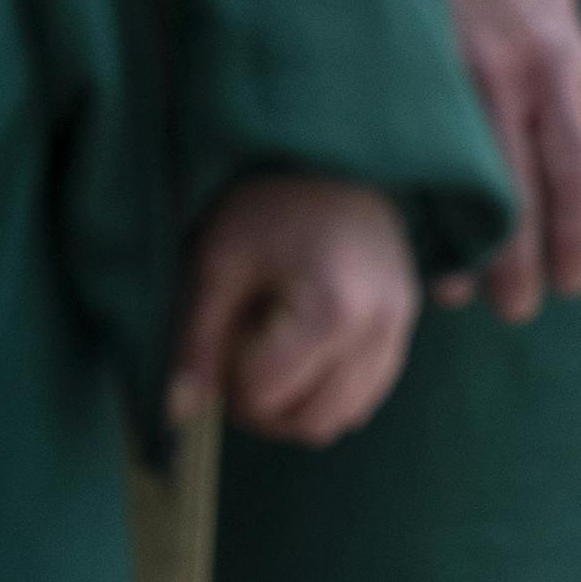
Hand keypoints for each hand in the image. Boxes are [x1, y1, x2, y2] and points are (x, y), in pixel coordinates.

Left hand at [167, 177, 421, 444]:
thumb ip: (195, 339)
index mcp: (331, 310)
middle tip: (232, 371)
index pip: (268, 396)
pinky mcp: (405, 331)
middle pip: (312, 422)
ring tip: (266, 362)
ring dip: (296, 408)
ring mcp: (399, 333)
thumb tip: (175, 411)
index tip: (211, 351)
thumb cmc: (269, 201)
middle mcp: (378, 330)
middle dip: (263, 411)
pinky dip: (327, 393)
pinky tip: (300, 357)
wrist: (335, 159)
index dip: (227, 387)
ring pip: (343, 417)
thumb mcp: (217, 261)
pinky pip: (366, 396)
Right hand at [436, 0, 580, 322]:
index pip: (577, 176)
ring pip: (464, 182)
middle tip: (519, 310)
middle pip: (523, 194)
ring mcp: (451, 74)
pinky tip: (411, 237)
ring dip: (463, 245)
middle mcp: (510, 80)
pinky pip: (414, 152)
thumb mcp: (569, 17)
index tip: (574, 284)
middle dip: (522, 262)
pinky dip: (416, 202)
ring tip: (460, 294)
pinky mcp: (405, 70)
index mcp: (558, 72)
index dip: (577, 239)